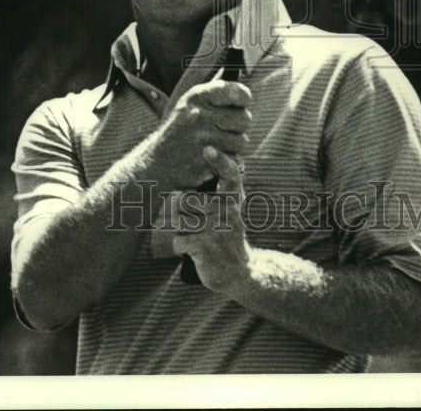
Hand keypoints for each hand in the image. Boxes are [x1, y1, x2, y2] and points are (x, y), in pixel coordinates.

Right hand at [154, 80, 251, 188]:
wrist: (158, 161)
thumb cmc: (181, 128)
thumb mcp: (191, 101)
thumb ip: (216, 92)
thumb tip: (245, 92)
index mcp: (198, 97)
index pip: (236, 92)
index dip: (244, 98)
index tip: (242, 103)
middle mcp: (200, 115)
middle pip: (244, 118)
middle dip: (239, 126)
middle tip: (223, 128)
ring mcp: (202, 139)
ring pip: (242, 141)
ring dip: (234, 145)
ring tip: (217, 143)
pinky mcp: (206, 161)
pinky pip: (234, 159)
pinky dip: (229, 160)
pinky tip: (216, 156)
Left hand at [172, 145, 250, 292]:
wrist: (241, 271)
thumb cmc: (229, 233)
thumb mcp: (232, 206)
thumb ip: (224, 183)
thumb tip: (209, 150)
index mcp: (234, 199)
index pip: (230, 174)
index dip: (220, 160)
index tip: (208, 148)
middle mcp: (228, 211)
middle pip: (184, 201)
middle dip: (183, 215)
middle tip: (198, 226)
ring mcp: (217, 229)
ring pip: (179, 222)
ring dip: (182, 233)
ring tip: (198, 239)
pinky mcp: (206, 247)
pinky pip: (178, 241)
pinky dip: (181, 248)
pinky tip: (196, 252)